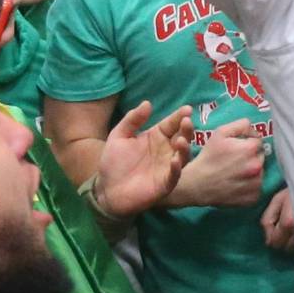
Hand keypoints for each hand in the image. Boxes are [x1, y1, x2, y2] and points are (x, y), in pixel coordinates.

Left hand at [95, 100, 193, 218]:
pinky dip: (177, 168)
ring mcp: (167, 167)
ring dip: (185, 147)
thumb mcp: (119, 136)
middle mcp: (166, 150)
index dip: (180, 116)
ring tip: (180, 141)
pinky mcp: (165, 183)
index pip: (172, 123)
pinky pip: (174, 175)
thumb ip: (132, 120)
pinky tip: (174, 161)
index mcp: (156, 137)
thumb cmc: (114, 162)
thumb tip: (147, 103)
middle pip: (182, 137)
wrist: (106, 190)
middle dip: (187, 129)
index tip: (187, 109)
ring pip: (183, 155)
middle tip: (187, 121)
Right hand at [167, 118, 264, 207]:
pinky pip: (257, 188)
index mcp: (250, 149)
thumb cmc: (208, 157)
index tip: (238, 147)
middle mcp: (257, 166)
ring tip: (236, 172)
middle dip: (251, 156)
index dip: (248, 142)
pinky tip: (237, 184)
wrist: (196, 184)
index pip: (258, 141)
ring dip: (252, 171)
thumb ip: (240, 125)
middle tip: (235, 160)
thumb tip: (253, 128)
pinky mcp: (253, 197)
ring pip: (260, 172)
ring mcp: (256, 184)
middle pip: (260, 157)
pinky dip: (250, 186)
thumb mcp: (220, 133)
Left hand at [260, 187, 293, 251]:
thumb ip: (267, 219)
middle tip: (285, 226)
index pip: (274, 243)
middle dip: (282, 240)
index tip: (275, 226)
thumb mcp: (277, 199)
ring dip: (292, 242)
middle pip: (285, 249)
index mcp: (289, 222)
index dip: (272, 236)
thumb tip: (267, 240)